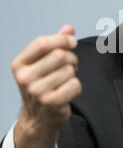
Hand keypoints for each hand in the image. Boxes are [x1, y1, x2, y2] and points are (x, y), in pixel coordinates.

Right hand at [12, 24, 81, 147]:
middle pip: (60, 55)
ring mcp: (37, 92)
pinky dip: (76, 87)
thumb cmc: (42, 86)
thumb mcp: (42, 64)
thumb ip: (55, 44)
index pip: (42, 43)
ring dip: (73, 74)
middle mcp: (25, 78)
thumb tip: (69, 28)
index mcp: (20, 64)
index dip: (61, 39)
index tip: (72, 42)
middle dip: (71, 59)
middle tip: (71, 66)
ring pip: (69, 71)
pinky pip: (75, 85)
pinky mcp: (51, 103)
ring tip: (65, 81)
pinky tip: (68, 92)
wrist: (38, 119)